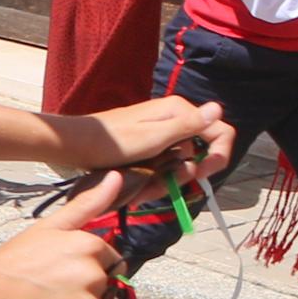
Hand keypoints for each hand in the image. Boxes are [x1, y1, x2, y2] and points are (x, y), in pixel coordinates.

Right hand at [0, 213, 124, 298]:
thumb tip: (117, 176)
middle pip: (111, 292)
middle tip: (56, 294)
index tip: (64, 275)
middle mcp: (93, 274)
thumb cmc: (13, 260)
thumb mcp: (49, 227)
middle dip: (91, 296)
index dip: (92, 272)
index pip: (113, 265)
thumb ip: (87, 204)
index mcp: (90, 245)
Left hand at [86, 93, 233, 187]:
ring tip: (142, 191)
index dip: (218, 156)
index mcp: (179, 112)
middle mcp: (174, 121)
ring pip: (179, 167)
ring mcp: (162, 136)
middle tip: (160, 186)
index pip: (220, 132)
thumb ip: (187, 125)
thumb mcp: (154, 137)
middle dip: (182, 177)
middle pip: (198, 155)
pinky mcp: (151, 149)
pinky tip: (138, 190)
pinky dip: (154, 182)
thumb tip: (218, 107)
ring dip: (165, 184)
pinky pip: (163, 169)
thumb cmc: (114, 141)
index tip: (202, 174)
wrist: (77, 145)